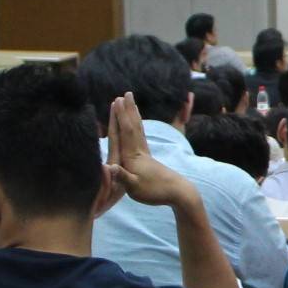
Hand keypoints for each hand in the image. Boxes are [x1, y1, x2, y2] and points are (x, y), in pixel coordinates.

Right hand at [105, 93, 197, 210]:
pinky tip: (138, 128)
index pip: (126, 132)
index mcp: (132, 156)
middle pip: (133, 126)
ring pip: (139, 131)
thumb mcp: (134, 188)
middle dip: (128, 110)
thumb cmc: (154, 192)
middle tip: (127, 94)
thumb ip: (122, 177)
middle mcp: (139, 151)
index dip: (120, 116)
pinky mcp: (149, 159)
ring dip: (134, 116)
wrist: (178, 194)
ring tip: (133, 104)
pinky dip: (138, 129)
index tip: (117, 100)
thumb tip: (108, 167)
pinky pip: (142, 138)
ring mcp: (146, 154)